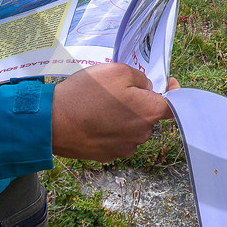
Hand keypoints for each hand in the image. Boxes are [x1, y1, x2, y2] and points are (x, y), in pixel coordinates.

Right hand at [50, 63, 173, 161]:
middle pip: (148, 116)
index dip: (173, 93)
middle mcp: (141, 134)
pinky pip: (116, 138)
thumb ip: (140, 78)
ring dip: (123, 117)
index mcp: (149, 112)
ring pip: (132, 128)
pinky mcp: (108, 155)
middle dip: (138, 103)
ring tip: (100, 106)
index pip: (173, 106)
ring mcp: (124, 148)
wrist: (53, 122)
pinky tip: (93, 120)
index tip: (170, 84)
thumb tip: (147, 89)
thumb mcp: (117, 71)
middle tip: (116, 92)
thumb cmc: (86, 94)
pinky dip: (110, 129)